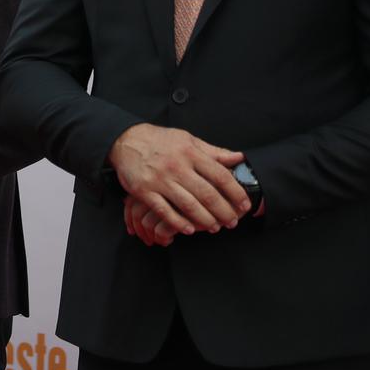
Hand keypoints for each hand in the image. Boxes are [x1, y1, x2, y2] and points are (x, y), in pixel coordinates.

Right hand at [108, 123, 247, 236]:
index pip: (220, 175)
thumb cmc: (159, 140)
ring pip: (188, 205)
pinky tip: (189, 229)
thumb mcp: (187, 139)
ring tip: (215, 227)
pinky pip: (164, 211)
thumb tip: (239, 158)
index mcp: (190, 152)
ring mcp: (159, 179)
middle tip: (232, 221)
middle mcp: (176, 166)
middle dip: (224, 211)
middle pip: (207, 194)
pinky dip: (178, 222)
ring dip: (205, 220)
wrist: (125, 140)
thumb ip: (213, 152)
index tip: (244, 204)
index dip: (236, 192)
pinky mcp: (144, 191)